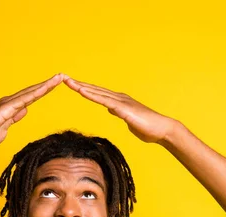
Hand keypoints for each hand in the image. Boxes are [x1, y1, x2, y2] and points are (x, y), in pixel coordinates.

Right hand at [0, 73, 63, 150]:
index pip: (31, 98)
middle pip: (33, 92)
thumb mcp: (4, 128)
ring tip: (59, 78)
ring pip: (31, 93)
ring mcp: (8, 104)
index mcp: (11, 108)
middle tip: (63, 76)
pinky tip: (45, 89)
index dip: (44, 91)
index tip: (56, 85)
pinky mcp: (5, 109)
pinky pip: (23, 100)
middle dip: (49, 84)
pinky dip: (35, 94)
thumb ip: (13, 119)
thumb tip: (23, 111)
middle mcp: (10, 102)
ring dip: (46, 85)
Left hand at [62, 75, 181, 143]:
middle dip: (78, 84)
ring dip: (82, 87)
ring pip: (97, 93)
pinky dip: (92, 95)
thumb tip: (111, 109)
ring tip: (68, 81)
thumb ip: (119, 113)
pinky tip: (81, 91)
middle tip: (63, 77)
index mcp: (119, 102)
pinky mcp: (123, 109)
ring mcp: (121, 102)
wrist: (163, 130)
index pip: (98, 94)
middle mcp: (119, 98)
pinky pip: (104, 101)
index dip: (84, 89)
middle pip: (94, 90)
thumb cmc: (148, 128)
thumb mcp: (128, 120)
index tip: (71, 85)